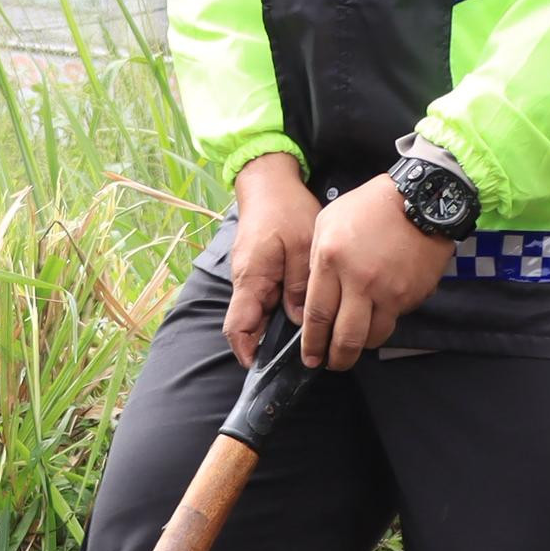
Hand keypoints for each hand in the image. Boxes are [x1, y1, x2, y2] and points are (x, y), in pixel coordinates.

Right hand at [223, 153, 320, 362]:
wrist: (269, 181)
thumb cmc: (285, 208)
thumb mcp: (302, 245)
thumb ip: (300, 284)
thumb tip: (301, 320)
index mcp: (251, 278)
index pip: (238, 328)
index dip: (247, 352)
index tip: (265, 369)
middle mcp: (245, 281)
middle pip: (250, 325)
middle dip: (270, 344)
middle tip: (305, 356)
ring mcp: (251, 276)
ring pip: (261, 313)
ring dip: (279, 327)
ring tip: (311, 337)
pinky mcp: (259, 269)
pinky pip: (267, 298)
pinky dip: (282, 309)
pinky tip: (305, 310)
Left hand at [299, 177, 450, 369]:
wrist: (420, 200)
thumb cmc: (369, 207)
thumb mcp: (328, 222)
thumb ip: (317, 261)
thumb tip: (313, 296)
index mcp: (331, 260)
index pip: (317, 315)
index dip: (312, 343)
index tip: (309, 356)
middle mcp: (359, 280)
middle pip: (345, 337)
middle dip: (336, 358)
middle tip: (331, 364)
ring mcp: (389, 290)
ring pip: (373, 337)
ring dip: (360, 347)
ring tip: (353, 347)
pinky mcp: (412, 295)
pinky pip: (394, 320)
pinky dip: (383, 325)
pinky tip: (376, 319)